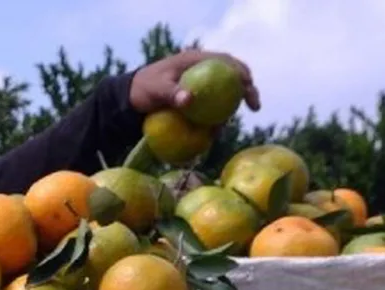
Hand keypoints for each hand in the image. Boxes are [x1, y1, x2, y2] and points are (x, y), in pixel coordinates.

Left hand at [129, 49, 260, 115]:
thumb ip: (171, 94)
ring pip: (224, 95)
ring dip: (229, 109)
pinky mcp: (195, 101)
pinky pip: (211, 109)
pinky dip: (215, 119)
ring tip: (222, 128)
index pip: (226, 61)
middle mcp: (202, 71)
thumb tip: (188, 99)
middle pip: (232, 78)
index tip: (249, 86)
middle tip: (255, 106)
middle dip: (247, 91)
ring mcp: (200, 87)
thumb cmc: (142, 89)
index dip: (243, 72)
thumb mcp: (156, 90)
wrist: (129, 98)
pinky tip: (213, 134)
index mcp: (196, 60)